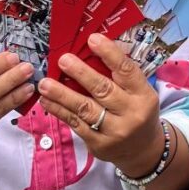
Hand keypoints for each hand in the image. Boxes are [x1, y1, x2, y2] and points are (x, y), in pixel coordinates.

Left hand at [37, 35, 162, 176]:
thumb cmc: (137, 112)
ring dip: (62, 95)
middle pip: (103, 90)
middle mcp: (131, 113)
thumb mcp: (139, 93)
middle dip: (81, 73)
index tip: (92, 39)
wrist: (142, 150)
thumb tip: (91, 51)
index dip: (109, 54)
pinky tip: (46, 101)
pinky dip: (59, 111)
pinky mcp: (98, 144)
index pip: (127, 70)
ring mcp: (114, 131)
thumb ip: (120, 77)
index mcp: (143, 95)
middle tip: (63, 60)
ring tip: (45, 83)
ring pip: (85, 109)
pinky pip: (75, 124)